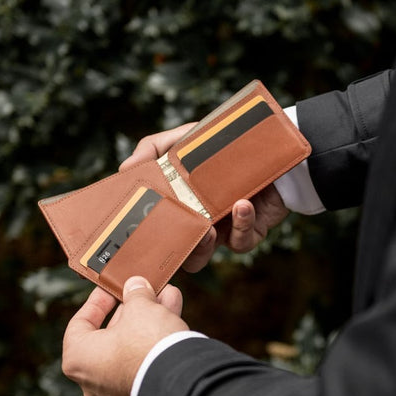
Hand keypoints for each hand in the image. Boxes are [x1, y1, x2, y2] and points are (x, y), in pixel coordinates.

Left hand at [62, 277, 187, 395]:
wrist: (178, 381)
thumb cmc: (146, 346)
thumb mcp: (139, 307)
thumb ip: (135, 293)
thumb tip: (136, 286)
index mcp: (78, 359)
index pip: (80, 323)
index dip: (98, 301)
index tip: (111, 289)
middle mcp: (93, 379)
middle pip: (111, 334)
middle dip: (132, 308)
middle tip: (144, 291)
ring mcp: (118, 389)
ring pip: (132, 346)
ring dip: (150, 319)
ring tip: (167, 296)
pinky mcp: (141, 393)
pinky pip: (145, 360)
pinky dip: (156, 339)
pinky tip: (173, 315)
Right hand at [120, 127, 290, 271]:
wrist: (270, 144)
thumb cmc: (222, 146)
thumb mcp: (184, 139)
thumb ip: (153, 147)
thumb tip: (125, 168)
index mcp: (178, 206)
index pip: (156, 230)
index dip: (145, 238)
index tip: (136, 233)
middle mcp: (197, 222)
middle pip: (174, 253)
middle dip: (172, 251)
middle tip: (173, 238)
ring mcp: (222, 230)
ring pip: (205, 255)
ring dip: (203, 246)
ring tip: (208, 227)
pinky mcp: (250, 230)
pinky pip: (242, 241)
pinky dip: (242, 224)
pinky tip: (242, 205)